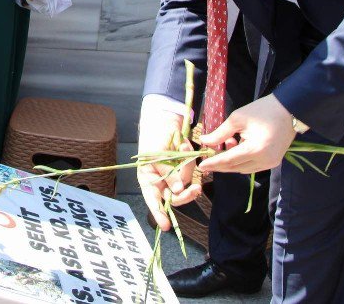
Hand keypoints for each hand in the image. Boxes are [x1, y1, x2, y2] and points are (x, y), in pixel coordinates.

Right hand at [136, 106, 200, 230]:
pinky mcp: (184, 166)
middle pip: (174, 197)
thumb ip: (167, 173)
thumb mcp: (156, 155)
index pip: (153, 200)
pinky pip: (190, 170)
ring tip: (184, 148)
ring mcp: (173, 173)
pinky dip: (190, 159)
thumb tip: (177, 190)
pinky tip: (186, 145)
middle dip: (185, 194)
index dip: (159, 213)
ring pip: (184, 182)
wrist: (164, 117)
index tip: (165, 227)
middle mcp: (160, 179)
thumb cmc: (153, 135)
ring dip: (187, 167)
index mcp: (147, 179)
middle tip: (196, 189)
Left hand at [197, 94, 295, 174]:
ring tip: (225, 144)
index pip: (228, 160)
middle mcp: (264, 161)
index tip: (201, 165)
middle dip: (220, 164)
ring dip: (231, 162)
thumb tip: (204, 142)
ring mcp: (271, 163)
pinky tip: (237, 147)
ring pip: (243, 169)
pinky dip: (242, 161)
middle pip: (235, 168)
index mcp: (255, 149)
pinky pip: (252, 166)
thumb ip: (220, 133)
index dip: (213, 163)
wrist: (289, 109)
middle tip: (207, 159)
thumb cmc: (262, 110)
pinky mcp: (274, 162)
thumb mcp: (237, 119)